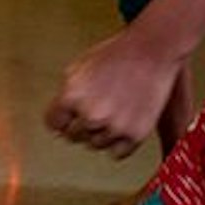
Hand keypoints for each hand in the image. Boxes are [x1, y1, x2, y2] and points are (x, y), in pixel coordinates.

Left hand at [48, 27, 188, 152]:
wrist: (151, 50)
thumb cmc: (115, 55)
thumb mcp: (78, 69)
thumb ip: (64, 96)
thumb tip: (56, 123)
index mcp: (72, 96)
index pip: (53, 124)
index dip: (60, 119)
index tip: (67, 117)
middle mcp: (91, 114)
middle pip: (73, 137)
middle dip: (79, 125)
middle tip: (94, 110)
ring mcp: (114, 126)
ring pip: (95, 145)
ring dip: (99, 134)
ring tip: (111, 112)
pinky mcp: (135, 134)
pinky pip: (117, 153)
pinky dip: (117, 143)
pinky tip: (120, 126)